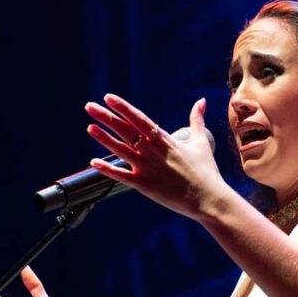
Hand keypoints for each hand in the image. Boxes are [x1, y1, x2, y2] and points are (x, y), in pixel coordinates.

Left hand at [84, 94, 230, 219]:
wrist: (208, 199)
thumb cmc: (206, 171)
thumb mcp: (201, 141)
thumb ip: (196, 119)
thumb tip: (200, 101)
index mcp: (164, 139)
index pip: (139, 118)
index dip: (123, 107)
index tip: (108, 97)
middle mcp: (153, 151)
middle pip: (125, 130)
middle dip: (106, 117)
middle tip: (89, 106)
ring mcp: (147, 168)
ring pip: (120, 150)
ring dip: (104, 138)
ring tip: (89, 127)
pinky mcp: (144, 185)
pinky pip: (121, 176)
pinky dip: (107, 169)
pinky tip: (93, 162)